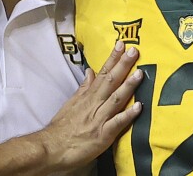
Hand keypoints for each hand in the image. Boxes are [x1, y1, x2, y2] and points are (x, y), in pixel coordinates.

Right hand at [40, 41, 142, 170]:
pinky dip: (128, 114)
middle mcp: (94, 104)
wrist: (51, 148)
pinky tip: (139, 107)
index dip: (112, 58)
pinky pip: (117, 123)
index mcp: (88, 96)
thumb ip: (84, 88)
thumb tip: (90, 71)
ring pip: (116, 98)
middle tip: (134, 50)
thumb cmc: (62, 127)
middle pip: (110, 81)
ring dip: (128, 85)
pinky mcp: (103, 135)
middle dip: (123, 65)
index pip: (102, 73)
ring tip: (140, 73)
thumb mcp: (71, 103)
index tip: (121, 44)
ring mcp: (99, 119)